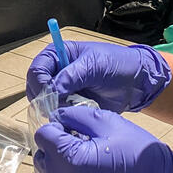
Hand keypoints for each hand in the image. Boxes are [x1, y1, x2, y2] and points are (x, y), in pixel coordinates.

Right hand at [26, 40, 170, 112]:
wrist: (136, 83)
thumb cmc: (117, 64)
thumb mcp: (94, 65)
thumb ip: (71, 75)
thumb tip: (51, 90)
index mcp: (60, 55)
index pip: (37, 68)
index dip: (39, 82)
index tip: (49, 94)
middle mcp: (58, 72)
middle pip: (36, 87)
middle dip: (44, 98)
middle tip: (56, 107)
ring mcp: (64, 90)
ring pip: (45, 103)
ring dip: (54, 108)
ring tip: (71, 109)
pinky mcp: (71, 105)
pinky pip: (59, 113)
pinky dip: (63, 116)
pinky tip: (73, 116)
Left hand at [33, 104, 172, 172]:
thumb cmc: (137, 151)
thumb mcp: (109, 123)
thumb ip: (76, 116)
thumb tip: (57, 117)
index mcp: (71, 159)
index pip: (43, 136)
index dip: (56, 128)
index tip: (71, 128)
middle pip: (43, 158)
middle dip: (55, 147)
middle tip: (79, 142)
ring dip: (62, 166)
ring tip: (87, 159)